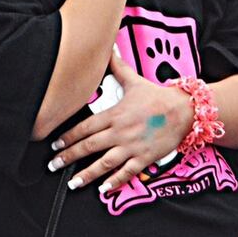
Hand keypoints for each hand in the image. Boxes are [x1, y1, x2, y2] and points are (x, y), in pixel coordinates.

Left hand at [48, 50, 192, 191]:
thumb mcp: (134, 80)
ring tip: (73, 183)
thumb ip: (117, 67)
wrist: (184, 110)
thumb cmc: (157, 96)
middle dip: (68, 156)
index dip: (68, 136)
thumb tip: (109, 47)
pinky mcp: (145, 157)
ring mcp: (132, 146)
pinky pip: (127, 172)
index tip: (55, 144)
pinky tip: (104, 189)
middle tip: (53, 165)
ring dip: (87, 174)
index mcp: (115, 114)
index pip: (85, 127)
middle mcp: (120, 132)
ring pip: (105, 163)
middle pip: (89, 146)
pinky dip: (115, 181)